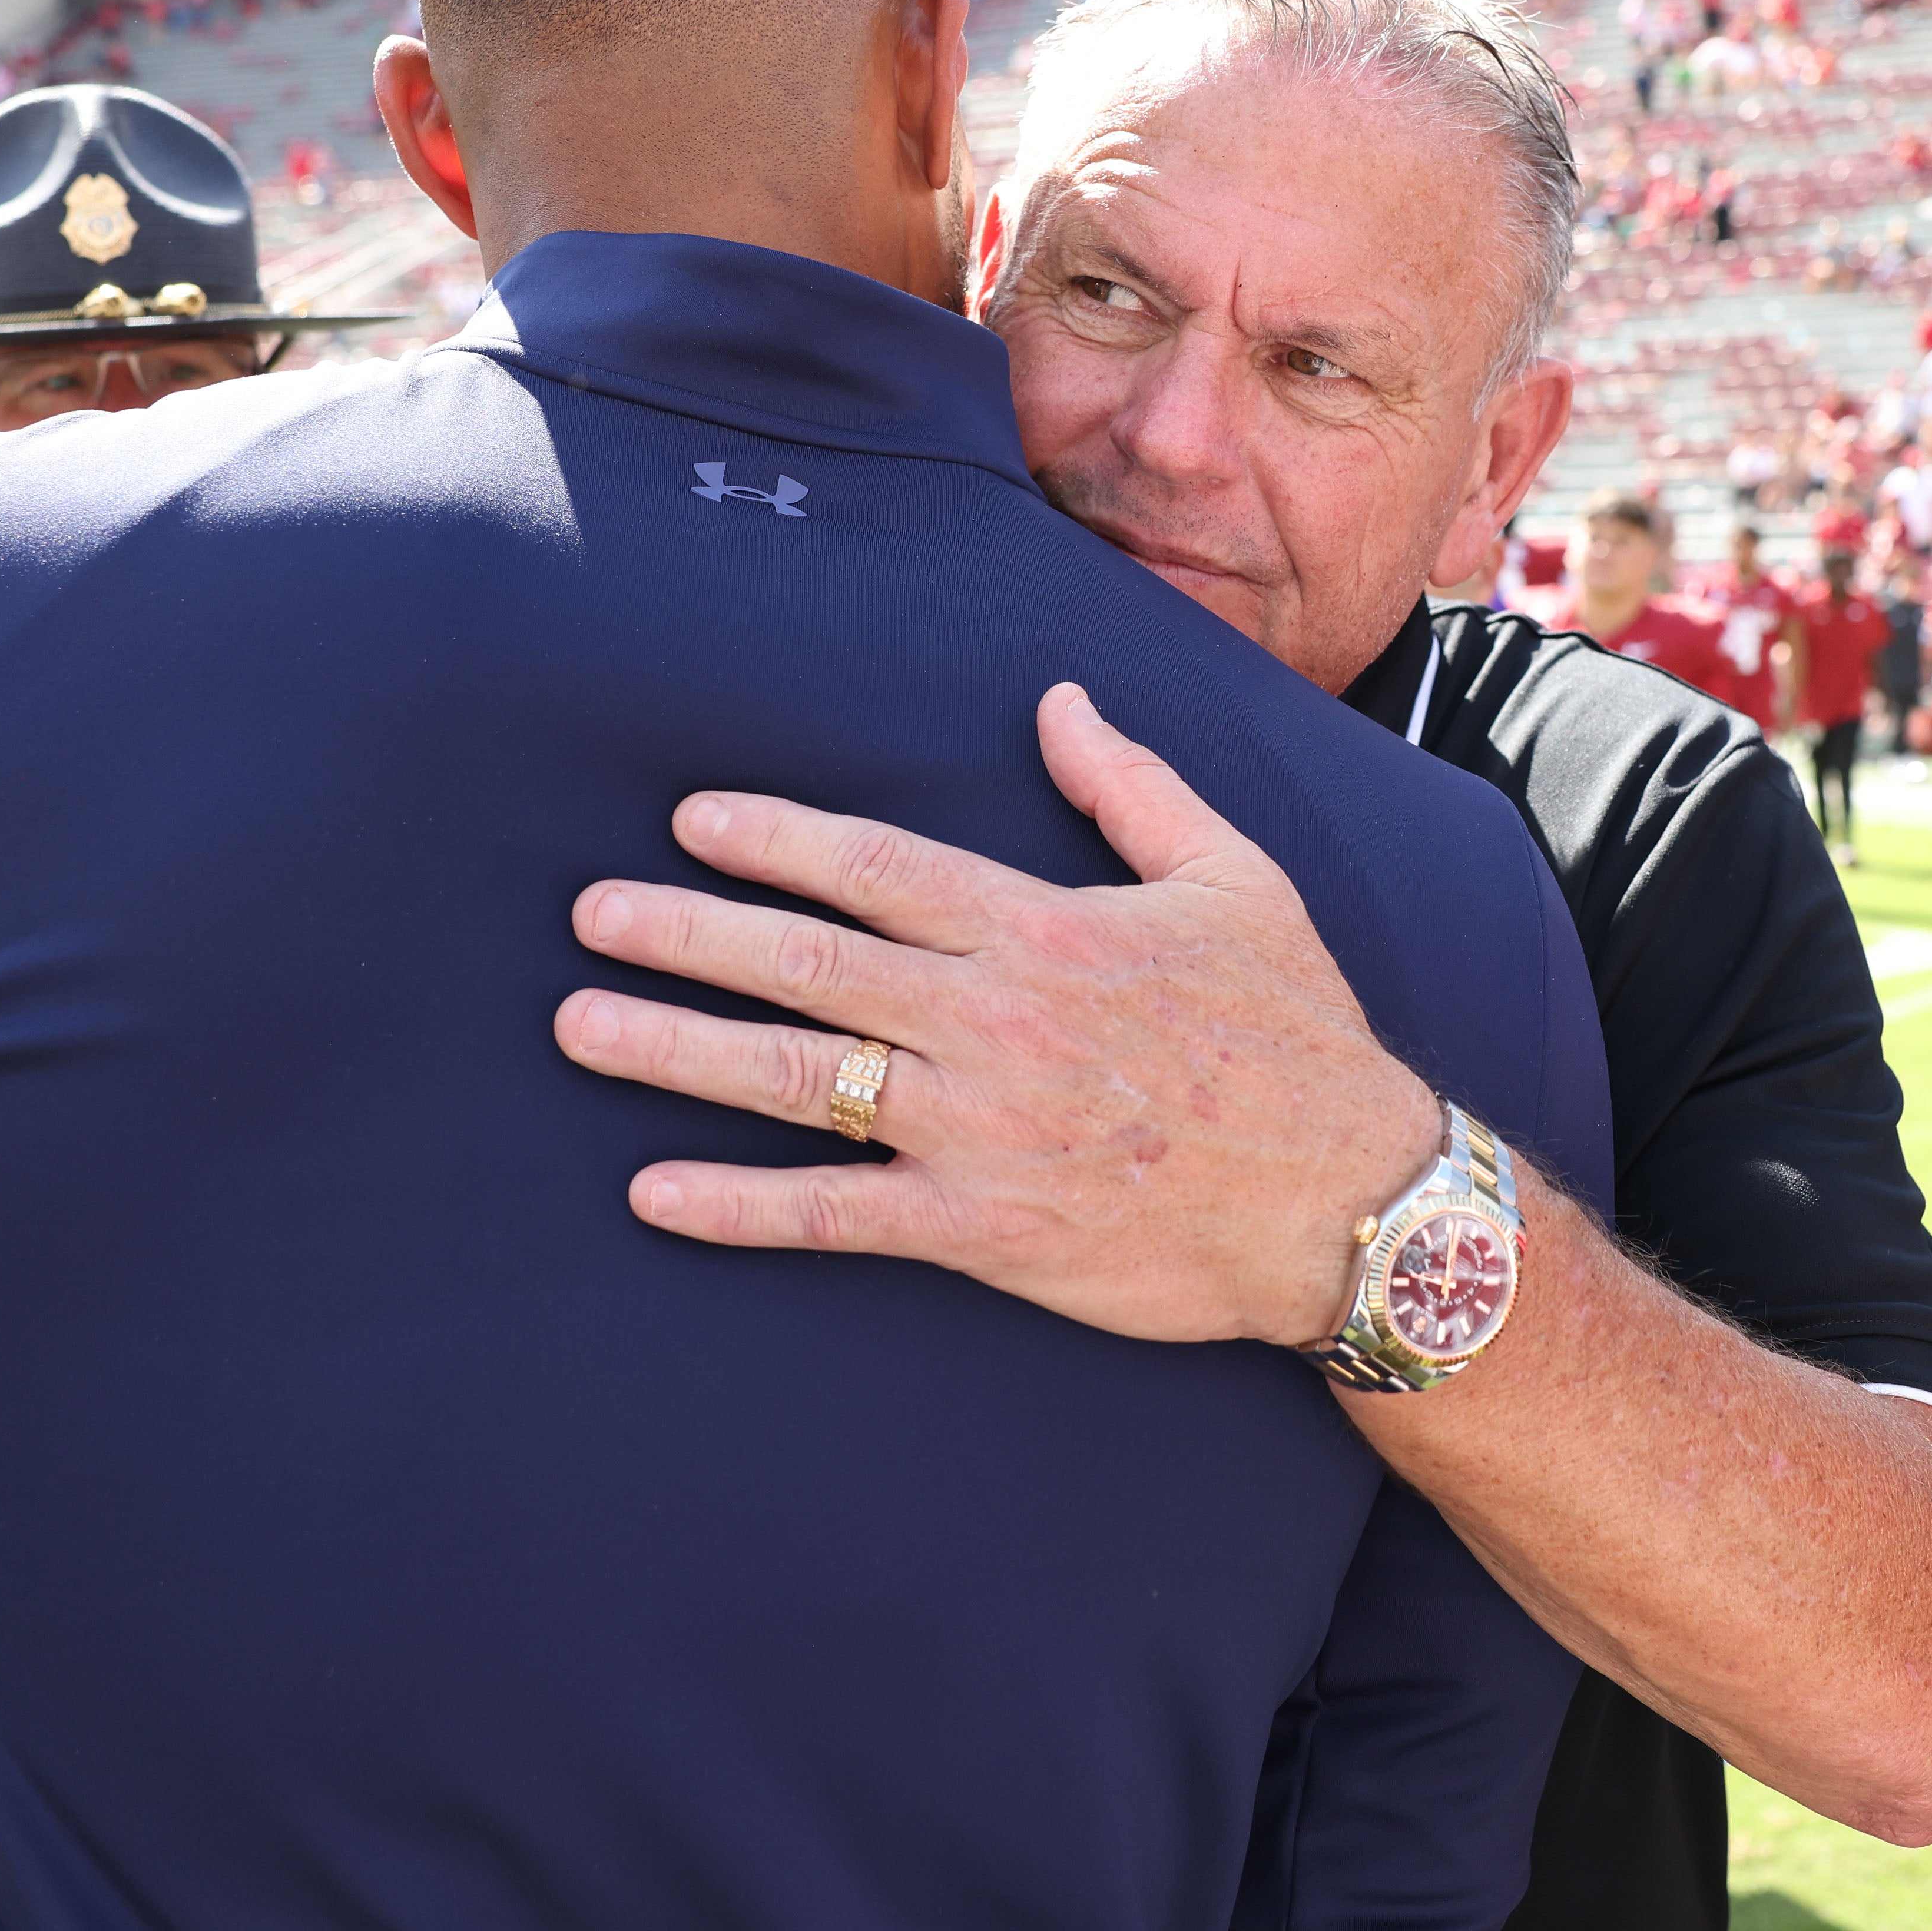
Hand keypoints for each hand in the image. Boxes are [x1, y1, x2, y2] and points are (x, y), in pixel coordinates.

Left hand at [555, 682, 1445, 1346]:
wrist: (1351, 1203)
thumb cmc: (1296, 1037)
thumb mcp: (1236, 880)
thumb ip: (1133, 786)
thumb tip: (1059, 700)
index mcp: (1044, 930)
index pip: (877, 866)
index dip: (774, 838)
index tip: (690, 820)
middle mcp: (995, 1022)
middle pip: (807, 962)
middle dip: (686, 933)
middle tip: (591, 916)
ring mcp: (981, 1130)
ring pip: (799, 1079)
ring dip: (676, 1050)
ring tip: (580, 1027)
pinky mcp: (985, 1231)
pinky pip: (837, 1214)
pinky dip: (738, 1206)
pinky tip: (654, 1193)